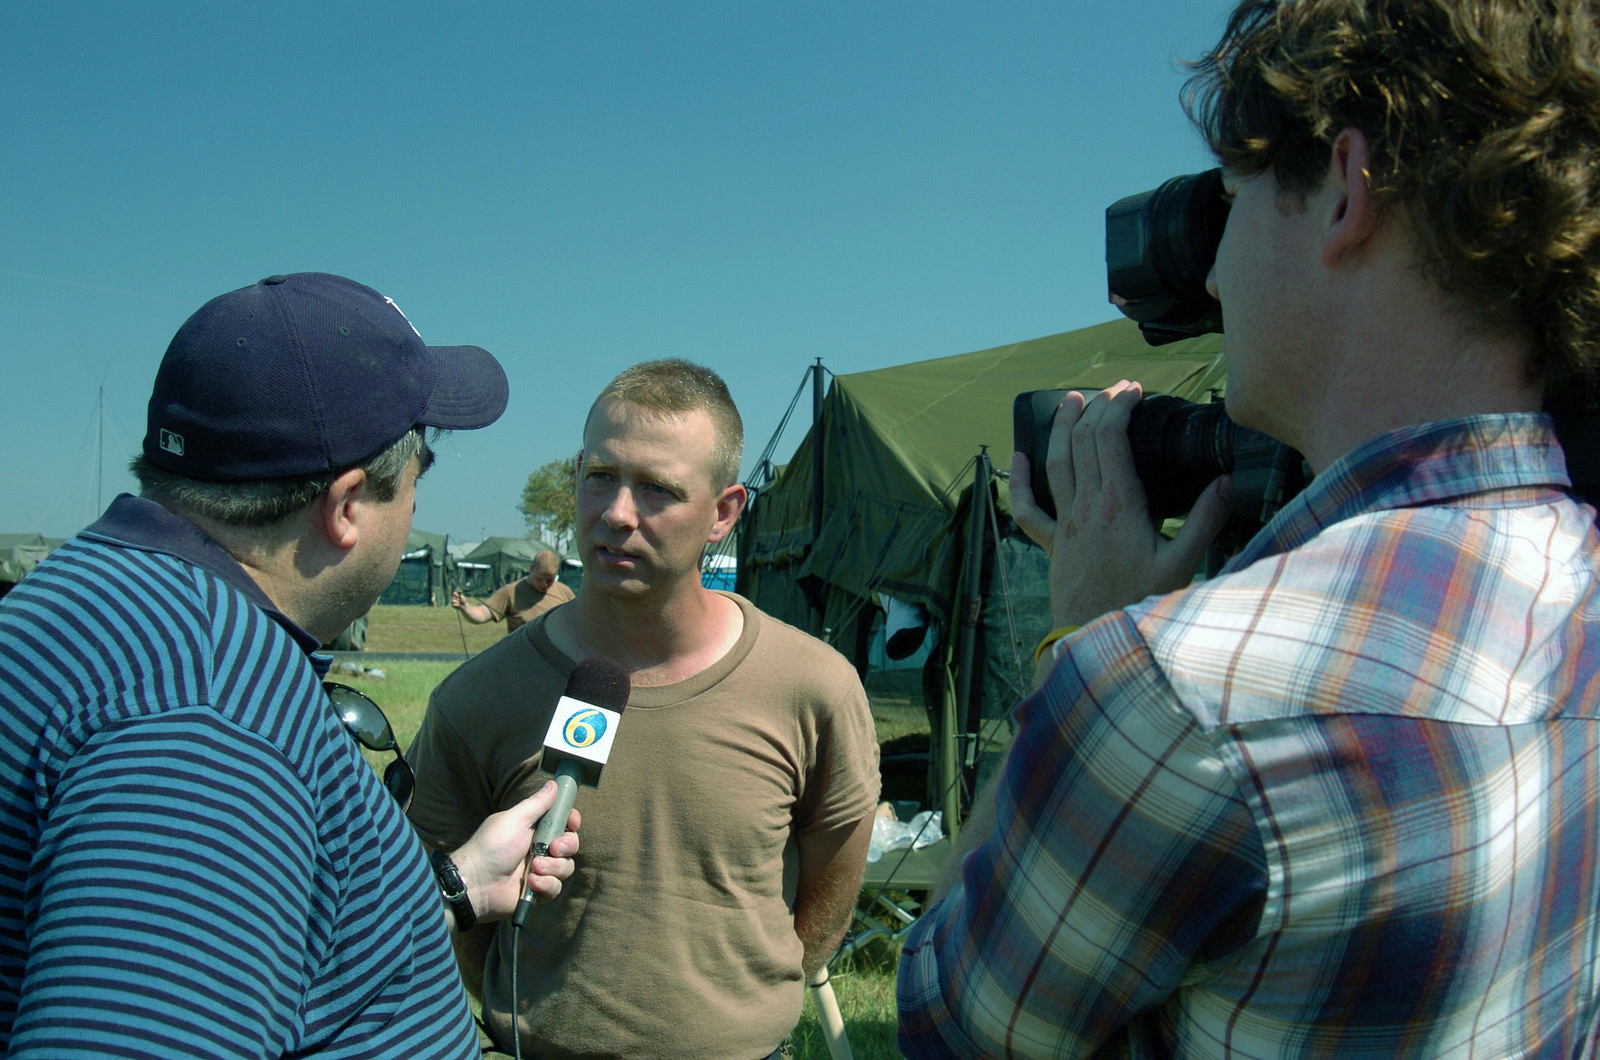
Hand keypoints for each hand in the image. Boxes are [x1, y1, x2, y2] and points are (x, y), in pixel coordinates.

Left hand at [449, 780, 581, 921]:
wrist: (476, 883)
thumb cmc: (491, 847)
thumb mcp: (514, 820)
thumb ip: (537, 803)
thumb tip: (553, 784)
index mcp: (535, 829)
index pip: (563, 822)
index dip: (571, 821)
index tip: (572, 822)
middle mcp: (540, 849)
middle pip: (570, 844)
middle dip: (566, 846)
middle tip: (552, 848)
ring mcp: (541, 870)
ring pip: (566, 867)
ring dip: (552, 867)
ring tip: (533, 868)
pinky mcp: (539, 891)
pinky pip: (556, 887)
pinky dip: (546, 885)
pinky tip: (530, 883)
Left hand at [1009, 381, 1232, 626]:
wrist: (1097, 638)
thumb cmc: (1141, 604)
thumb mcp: (1183, 564)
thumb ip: (1206, 521)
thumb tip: (1227, 482)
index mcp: (1120, 505)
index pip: (1111, 439)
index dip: (1120, 407)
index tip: (1135, 391)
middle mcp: (1087, 507)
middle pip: (1082, 441)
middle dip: (1096, 406)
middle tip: (1115, 389)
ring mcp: (1066, 524)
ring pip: (1055, 463)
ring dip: (1061, 427)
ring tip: (1070, 400)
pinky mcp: (1052, 543)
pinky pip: (1027, 508)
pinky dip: (1018, 480)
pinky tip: (1016, 457)